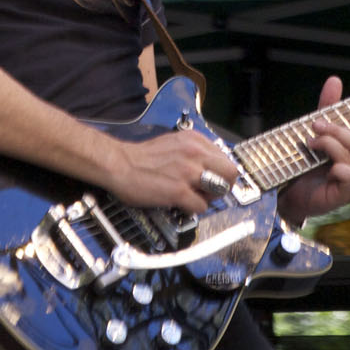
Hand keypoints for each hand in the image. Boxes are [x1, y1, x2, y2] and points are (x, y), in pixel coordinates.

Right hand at [102, 131, 238, 215]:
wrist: (119, 164)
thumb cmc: (142, 157)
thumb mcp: (174, 143)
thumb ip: (194, 152)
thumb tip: (209, 167)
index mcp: (194, 140)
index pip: (225, 158)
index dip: (221, 172)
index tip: (214, 179)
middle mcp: (194, 153)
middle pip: (230, 173)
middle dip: (224, 185)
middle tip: (211, 191)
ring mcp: (188, 172)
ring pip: (220, 189)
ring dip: (210, 197)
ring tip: (196, 197)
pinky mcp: (179, 191)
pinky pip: (201, 206)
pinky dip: (193, 209)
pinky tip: (181, 204)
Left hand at [277, 75, 349, 227]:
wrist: (294, 190)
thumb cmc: (311, 163)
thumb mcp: (320, 132)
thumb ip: (329, 107)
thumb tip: (335, 80)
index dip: (344, 124)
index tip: (320, 121)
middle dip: (335, 130)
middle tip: (314, 129)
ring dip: (328, 144)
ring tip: (311, 145)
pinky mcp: (349, 194)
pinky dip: (335, 166)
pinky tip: (323, 168)